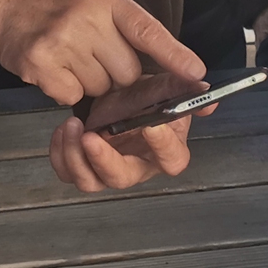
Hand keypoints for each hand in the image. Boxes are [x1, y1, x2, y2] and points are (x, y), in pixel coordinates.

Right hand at [0, 0, 205, 104]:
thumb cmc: (54, 6)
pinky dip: (65, 91)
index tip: (198, 76)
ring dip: (89, 84)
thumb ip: (128, 28)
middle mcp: (87, 17)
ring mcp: (63, 40)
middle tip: (92, 56)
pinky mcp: (41, 64)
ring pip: (100, 89)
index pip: (148, 30)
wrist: (0, 5)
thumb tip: (172, 66)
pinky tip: (53, 69)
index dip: (175, 56)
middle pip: (126, 73)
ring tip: (69, 58)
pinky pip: (72, 97)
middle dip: (115, 75)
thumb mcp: (95, 0)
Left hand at [49, 71, 217, 192]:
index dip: (162, 145)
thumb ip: (187, 90)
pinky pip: (67, 171)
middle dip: (104, 161)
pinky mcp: (84, 164)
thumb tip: (207, 94)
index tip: (151, 125)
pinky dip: (60, 154)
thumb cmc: (148, 96)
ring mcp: (108, 169)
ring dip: (76, 157)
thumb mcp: (169, 86)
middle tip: (91, 137)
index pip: (171, 158)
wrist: (124, 93)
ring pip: (90, 181)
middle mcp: (137, 165)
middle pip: (122, 178)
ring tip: (71, 127)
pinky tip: (63, 130)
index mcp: (164, 149)